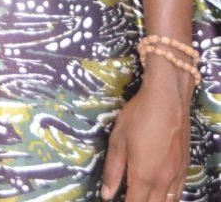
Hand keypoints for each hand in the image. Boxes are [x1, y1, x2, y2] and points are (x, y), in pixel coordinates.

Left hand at [100, 76, 191, 201]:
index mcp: (143, 176)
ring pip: (168, 201)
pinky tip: (163, 192)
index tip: (117, 200)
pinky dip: (170, 196)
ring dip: (155, 201)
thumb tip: (107, 195)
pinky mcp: (184, 165)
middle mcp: (162, 181)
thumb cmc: (138, 116)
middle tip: (129, 196)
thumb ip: (112, 170)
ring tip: (143, 195)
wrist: (168, 98)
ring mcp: (176, 174)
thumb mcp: (118, 140)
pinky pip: (179, 191)